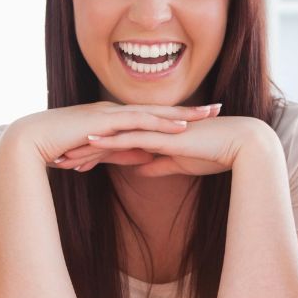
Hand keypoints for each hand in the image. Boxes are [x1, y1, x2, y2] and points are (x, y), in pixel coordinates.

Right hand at [5, 102, 219, 169]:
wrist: (31, 141)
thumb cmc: (59, 147)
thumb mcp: (100, 153)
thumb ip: (122, 153)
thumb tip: (146, 159)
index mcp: (117, 118)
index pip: (154, 116)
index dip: (180, 116)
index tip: (204, 119)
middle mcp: (117, 111)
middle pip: (161, 110)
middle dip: (191, 110)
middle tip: (219, 109)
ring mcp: (111, 114)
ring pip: (154, 112)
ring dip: (182, 113)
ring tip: (208, 115)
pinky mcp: (104, 121)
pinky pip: (138, 121)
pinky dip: (160, 123)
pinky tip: (179, 126)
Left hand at [53, 114, 274, 177]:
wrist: (240, 145)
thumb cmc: (216, 154)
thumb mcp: (178, 164)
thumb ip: (158, 164)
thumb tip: (139, 169)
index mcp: (154, 136)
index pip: (117, 145)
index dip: (93, 154)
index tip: (72, 163)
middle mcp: (150, 129)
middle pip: (108, 138)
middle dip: (82, 150)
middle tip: (57, 159)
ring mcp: (155, 129)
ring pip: (113, 137)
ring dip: (87, 146)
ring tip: (63, 156)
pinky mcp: (163, 134)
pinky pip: (131, 137)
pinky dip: (109, 140)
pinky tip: (89, 143)